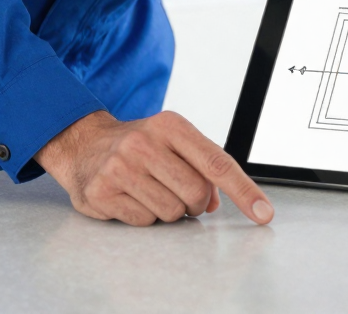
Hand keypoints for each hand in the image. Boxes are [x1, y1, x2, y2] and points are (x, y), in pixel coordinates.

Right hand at [36, 109, 274, 227]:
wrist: (84, 143)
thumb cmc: (139, 145)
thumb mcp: (172, 142)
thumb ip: (201, 166)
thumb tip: (215, 202)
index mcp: (170, 125)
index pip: (217, 162)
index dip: (244, 191)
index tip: (264, 213)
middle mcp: (144, 143)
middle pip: (196, 193)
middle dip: (195, 202)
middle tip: (178, 192)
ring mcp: (120, 167)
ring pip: (171, 212)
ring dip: (168, 210)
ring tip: (150, 190)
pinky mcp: (102, 191)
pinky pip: (144, 222)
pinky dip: (144, 216)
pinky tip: (130, 197)